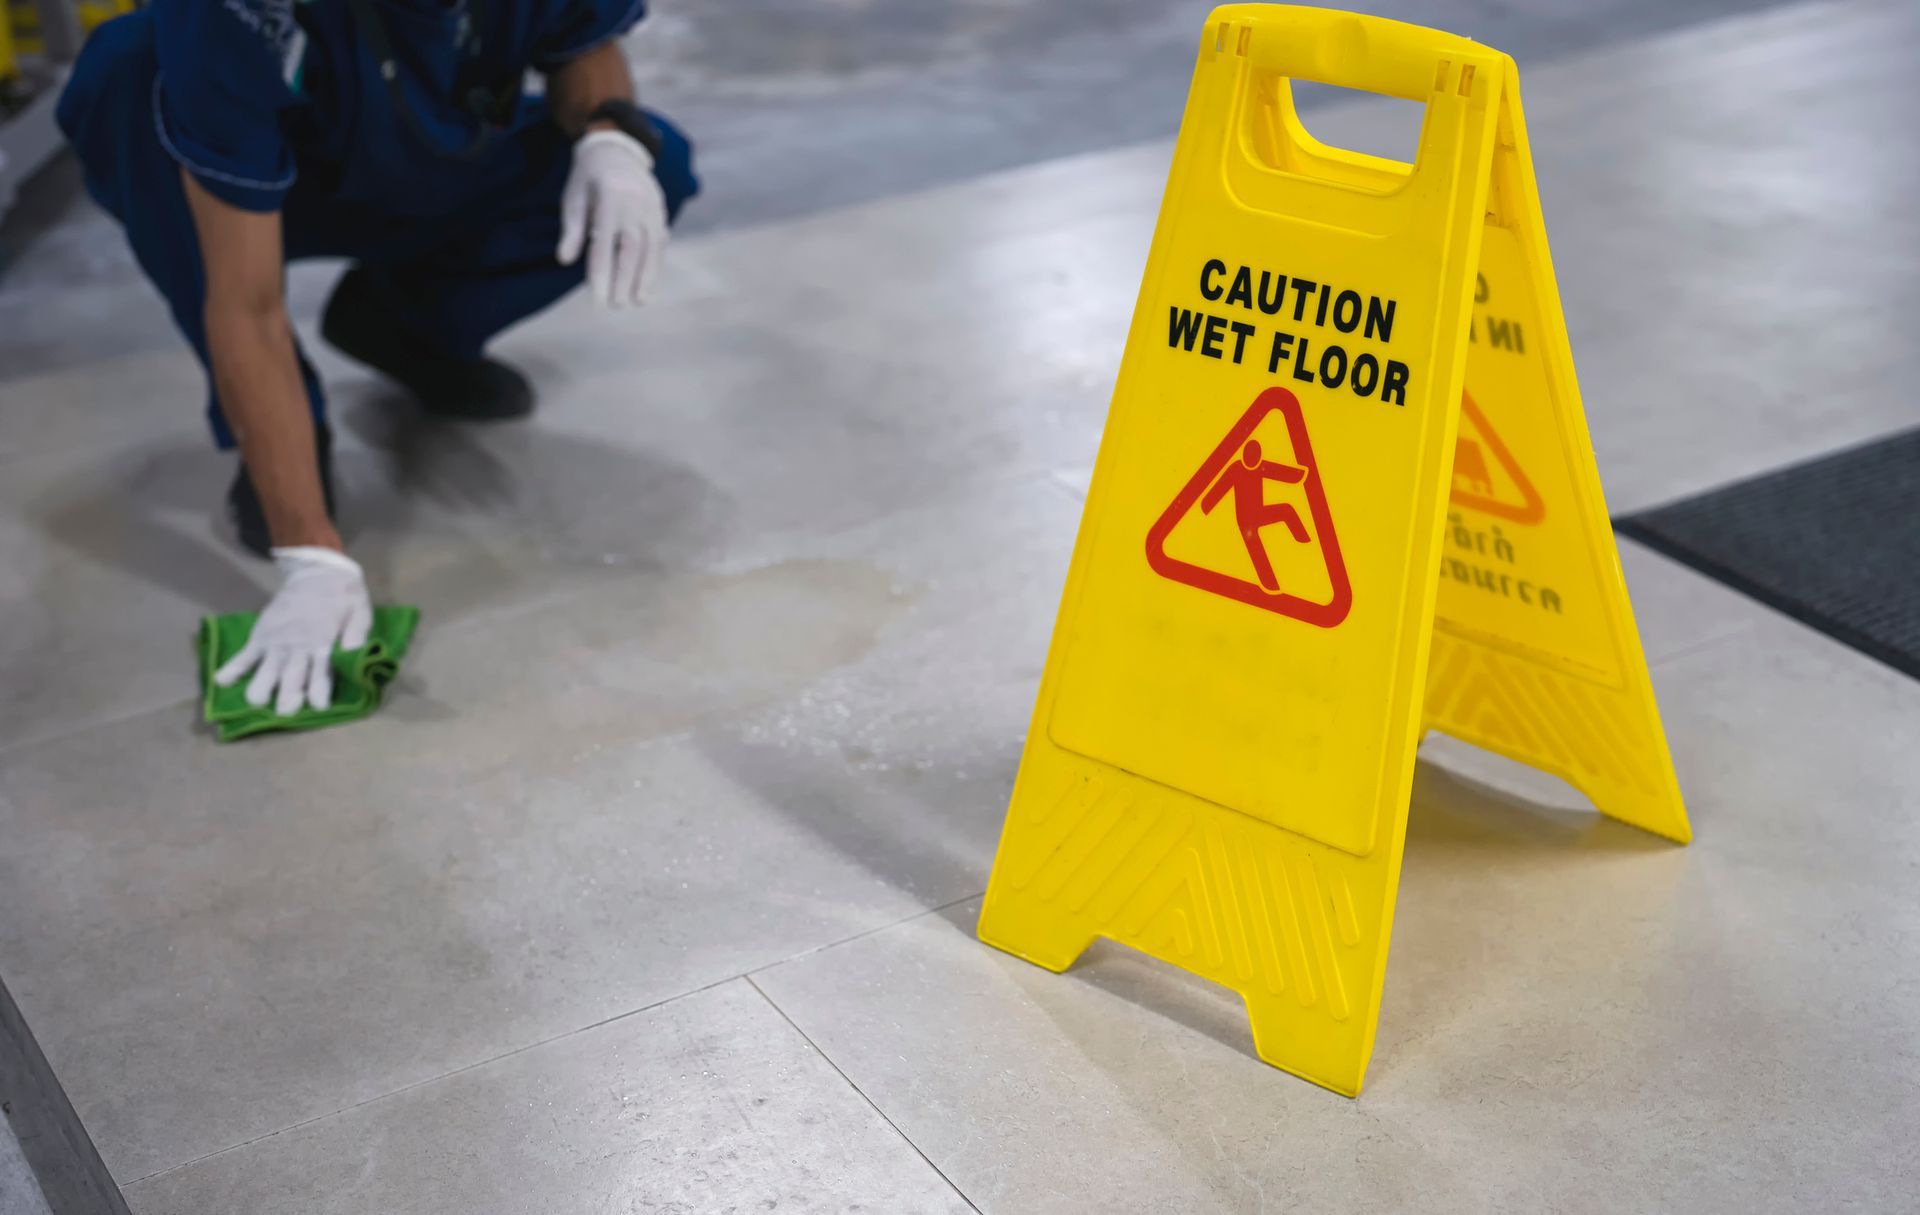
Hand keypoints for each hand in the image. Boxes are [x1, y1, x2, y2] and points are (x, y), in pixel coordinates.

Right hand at [215, 546, 373, 715]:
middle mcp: (297, 645)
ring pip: (266, 669)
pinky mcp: (262, 635)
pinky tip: (221, 682)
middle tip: (284, 713)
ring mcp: (276, 641)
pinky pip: (245, 654)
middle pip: (291, 674)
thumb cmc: (343, 597)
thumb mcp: (360, 612)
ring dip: (261, 686)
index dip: (319, 690)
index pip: (321, 671)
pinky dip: (233, 668)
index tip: (318, 706)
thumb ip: (357, 635)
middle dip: (288, 695)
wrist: (317, 572)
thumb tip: (357, 657)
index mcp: (323, 641)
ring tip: (255, 702)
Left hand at [556, 128, 668, 307]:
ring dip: (646, 276)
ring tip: (639, 301)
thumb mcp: (573, 198)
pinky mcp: (660, 211)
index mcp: (608, 197)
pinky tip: (648, 282)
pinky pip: (660, 241)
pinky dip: (655, 263)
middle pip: (631, 248)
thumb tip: (564, 261)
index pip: (604, 244)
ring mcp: (651, 206)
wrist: (617, 149)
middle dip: (625, 279)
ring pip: (651, 247)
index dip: (601, 274)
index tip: (597, 301)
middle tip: (617, 306)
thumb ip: (572, 230)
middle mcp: (633, 203)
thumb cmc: (587, 179)